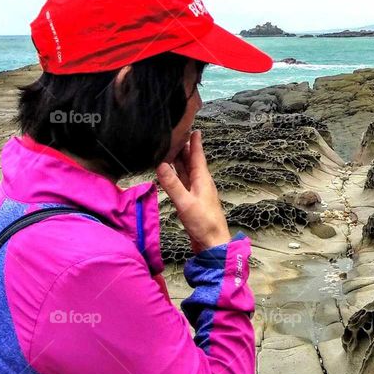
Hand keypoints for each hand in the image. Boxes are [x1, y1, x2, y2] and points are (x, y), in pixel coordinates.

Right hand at [156, 129, 230, 252]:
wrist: (212, 244)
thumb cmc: (203, 223)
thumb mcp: (185, 202)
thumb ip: (173, 184)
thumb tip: (161, 164)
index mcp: (203, 180)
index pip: (198, 157)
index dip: (195, 143)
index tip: (194, 129)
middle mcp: (201, 183)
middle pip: (192, 162)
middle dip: (186, 149)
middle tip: (178, 135)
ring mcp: (197, 193)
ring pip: (187, 173)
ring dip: (181, 162)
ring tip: (172, 150)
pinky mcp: (192, 202)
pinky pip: (184, 184)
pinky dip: (177, 176)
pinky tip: (171, 174)